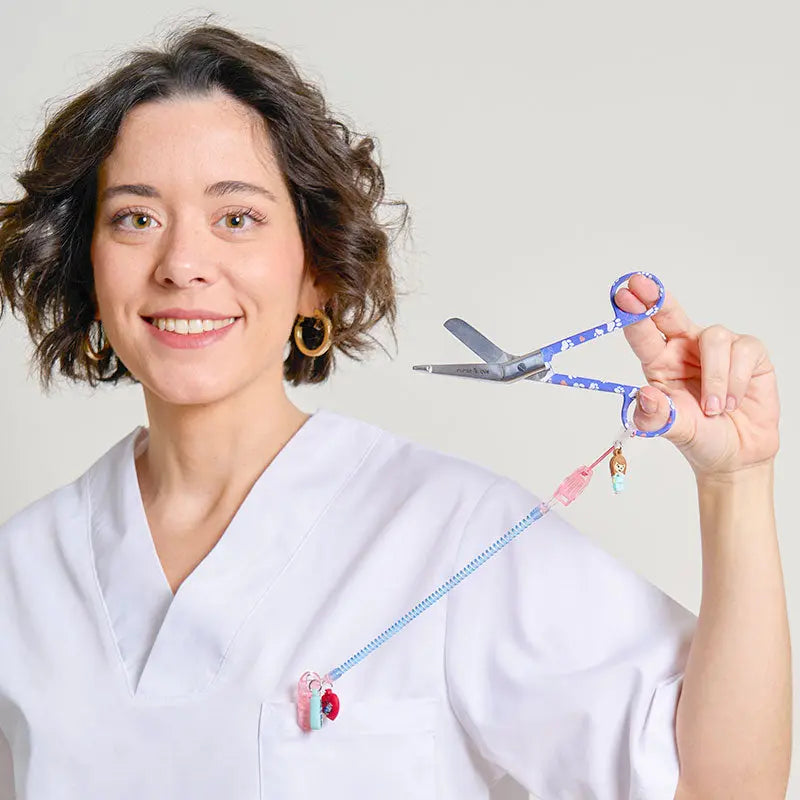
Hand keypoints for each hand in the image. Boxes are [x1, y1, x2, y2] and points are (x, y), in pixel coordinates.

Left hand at [615, 274, 779, 479]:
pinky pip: (742, 352)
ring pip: (713, 338)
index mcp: (659, 362)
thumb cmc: (698, 435)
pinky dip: (735, 382)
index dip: (633, 313)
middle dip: (656, 299)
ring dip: (714, 378)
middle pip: (669, 314)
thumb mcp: (672, 429)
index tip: (622, 296)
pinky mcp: (748, 353)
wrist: (736, 454)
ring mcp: (717, 349)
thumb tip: (642, 395)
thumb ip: (655, 416)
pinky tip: (733, 402)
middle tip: (641, 286)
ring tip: (713, 409)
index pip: (643, 332)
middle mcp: (685, 348)